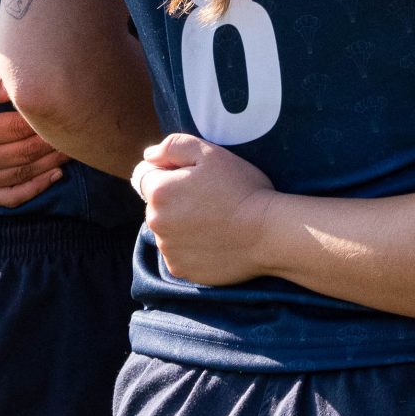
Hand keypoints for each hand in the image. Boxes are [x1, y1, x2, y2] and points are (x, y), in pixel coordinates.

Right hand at [0, 72, 68, 204]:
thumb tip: (22, 79)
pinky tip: (54, 177)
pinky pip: (6, 199)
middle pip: (25, 153)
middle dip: (56, 142)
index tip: (68, 107)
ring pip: (21, 175)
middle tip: (83, 128)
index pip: (18, 128)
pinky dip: (33, 190)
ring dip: (52, 164)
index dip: (45, 120)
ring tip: (78, 148)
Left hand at [134, 134, 276, 286]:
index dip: (170, 172)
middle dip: (175, 200)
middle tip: (210, 198)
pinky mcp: (180, 269)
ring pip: (168, 230)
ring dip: (182, 224)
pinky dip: (191, 247)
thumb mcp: (212, 153)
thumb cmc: (241, 188)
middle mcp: (155, 223)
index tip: (195, 178)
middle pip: (156, 205)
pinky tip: (215, 240)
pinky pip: (179, 253)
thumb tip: (149, 155)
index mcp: (159, 192)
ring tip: (216, 221)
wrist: (267, 233)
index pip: (147, 176)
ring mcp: (167, 249)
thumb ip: (174, 146)